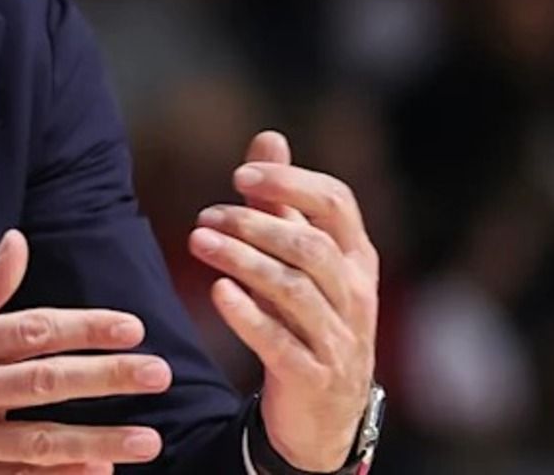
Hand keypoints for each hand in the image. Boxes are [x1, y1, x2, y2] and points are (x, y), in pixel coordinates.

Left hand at [189, 132, 378, 471]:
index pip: (336, 203)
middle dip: (255, 225)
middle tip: (206, 217)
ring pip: (294, 289)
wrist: (323, 416)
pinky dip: (248, 315)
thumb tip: (268, 138)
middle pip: (310, 245)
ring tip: (197, 242)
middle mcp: (355, 295)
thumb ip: (284, 203)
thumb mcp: (301, 262)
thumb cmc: (308, 322)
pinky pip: (280, 342)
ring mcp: (339, 338)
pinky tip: (217, 292)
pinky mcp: (313, 377)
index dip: (290, 183)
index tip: (240, 176)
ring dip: (242, 261)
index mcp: (356, 258)